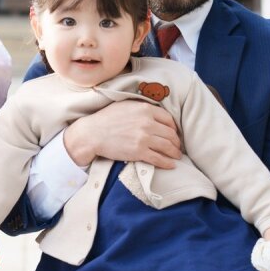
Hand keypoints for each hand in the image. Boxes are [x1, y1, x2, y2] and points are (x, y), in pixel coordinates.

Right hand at [63, 100, 181, 168]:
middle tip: (177, 147)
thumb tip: (153, 111)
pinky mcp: (139, 152)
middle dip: (176, 142)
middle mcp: (147, 123)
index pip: (168, 119)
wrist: (92, 133)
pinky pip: (159, 159)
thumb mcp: (125, 105)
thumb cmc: (106, 118)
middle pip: (170, 134)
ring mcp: (144, 138)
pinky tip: (171, 165)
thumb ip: (141, 107)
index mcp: (145, 109)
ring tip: (176, 156)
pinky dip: (167, 163)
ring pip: (167, 147)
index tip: (174, 133)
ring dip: (174, 153)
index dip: (174, 128)